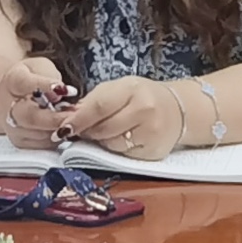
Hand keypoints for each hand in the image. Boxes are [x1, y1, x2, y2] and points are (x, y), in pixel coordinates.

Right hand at [0, 54, 71, 146]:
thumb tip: (60, 92)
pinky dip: (57, 138)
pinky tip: (65, 127)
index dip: (45, 86)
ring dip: (59, 129)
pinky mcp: (21, 142)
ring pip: (38, 134)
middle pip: (30, 117)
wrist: (12, 97)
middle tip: (75, 114)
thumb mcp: (40, 67)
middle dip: (55, 118)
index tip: (64, 90)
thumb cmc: (31, 79)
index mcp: (13, 81)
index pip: (25, 83)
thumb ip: (49, 75)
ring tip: (74, 120)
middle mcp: (8, 107)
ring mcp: (13, 127)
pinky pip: (43, 144)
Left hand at [58, 77, 185, 160]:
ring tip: (105, 131)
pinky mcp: (153, 152)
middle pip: (103, 129)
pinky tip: (121, 139)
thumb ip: (94, 101)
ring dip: (100, 141)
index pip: (98, 107)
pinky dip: (116, 148)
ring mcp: (151, 133)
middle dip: (87, 132)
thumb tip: (68, 118)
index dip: (78, 120)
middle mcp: (144, 110)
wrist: (179, 110)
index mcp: (132, 89)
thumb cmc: (143, 96)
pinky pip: (123, 154)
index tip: (62, 128)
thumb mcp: (120, 88)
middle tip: (81, 131)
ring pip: (111, 144)